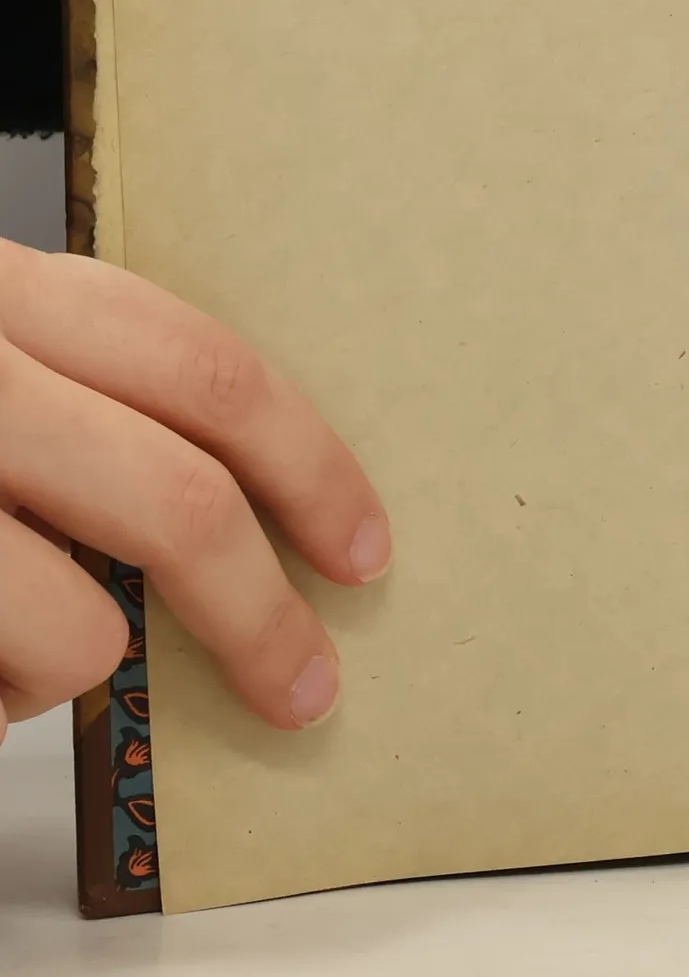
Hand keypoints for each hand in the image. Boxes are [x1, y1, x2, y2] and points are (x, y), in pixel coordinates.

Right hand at [0, 240, 387, 744]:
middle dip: (262, 613)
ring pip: (85, 629)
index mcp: (11, 294)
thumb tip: (243, 512)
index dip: (310, 465)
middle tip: (305, 683)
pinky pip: (4, 678)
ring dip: (70, 667)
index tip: (364, 545)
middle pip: (183, 501)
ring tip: (12, 657)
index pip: (207, 369)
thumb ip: (87, 401)